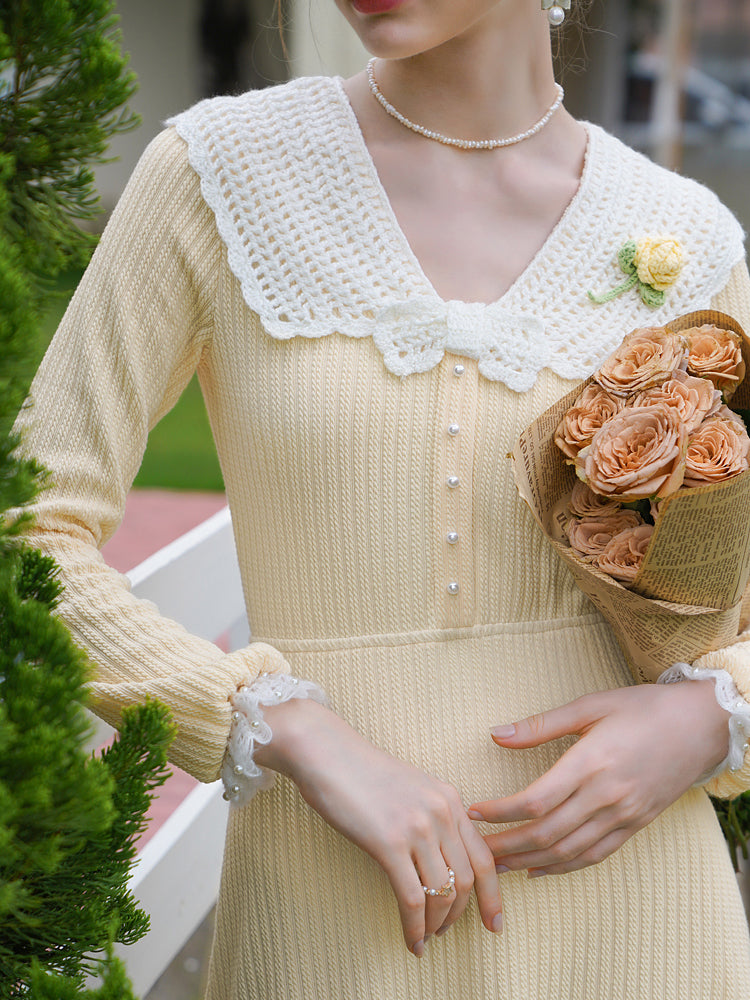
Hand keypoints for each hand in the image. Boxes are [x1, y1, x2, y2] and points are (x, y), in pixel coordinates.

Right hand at [255, 698, 501, 953]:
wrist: (326, 752)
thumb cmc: (360, 772)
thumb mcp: (411, 789)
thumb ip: (432, 817)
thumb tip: (441, 859)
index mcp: (450, 798)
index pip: (484, 855)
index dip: (493, 895)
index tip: (494, 921)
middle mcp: (441, 812)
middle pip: (467, 879)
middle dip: (461, 914)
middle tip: (448, 932)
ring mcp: (417, 827)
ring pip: (443, 892)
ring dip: (437, 924)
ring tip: (426, 936)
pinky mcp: (389, 843)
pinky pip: (413, 898)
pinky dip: (415, 927)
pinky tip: (411, 940)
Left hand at [468, 681, 729, 877]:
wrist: (701, 726)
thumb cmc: (642, 708)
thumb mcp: (590, 705)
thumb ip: (541, 725)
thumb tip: (495, 734)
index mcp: (592, 762)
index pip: (536, 800)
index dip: (501, 812)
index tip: (473, 811)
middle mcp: (607, 795)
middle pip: (547, 834)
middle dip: (507, 845)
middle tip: (476, 849)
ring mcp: (624, 815)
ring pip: (569, 851)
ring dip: (529, 862)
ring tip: (498, 864)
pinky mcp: (636, 825)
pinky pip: (595, 855)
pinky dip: (564, 867)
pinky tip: (539, 869)